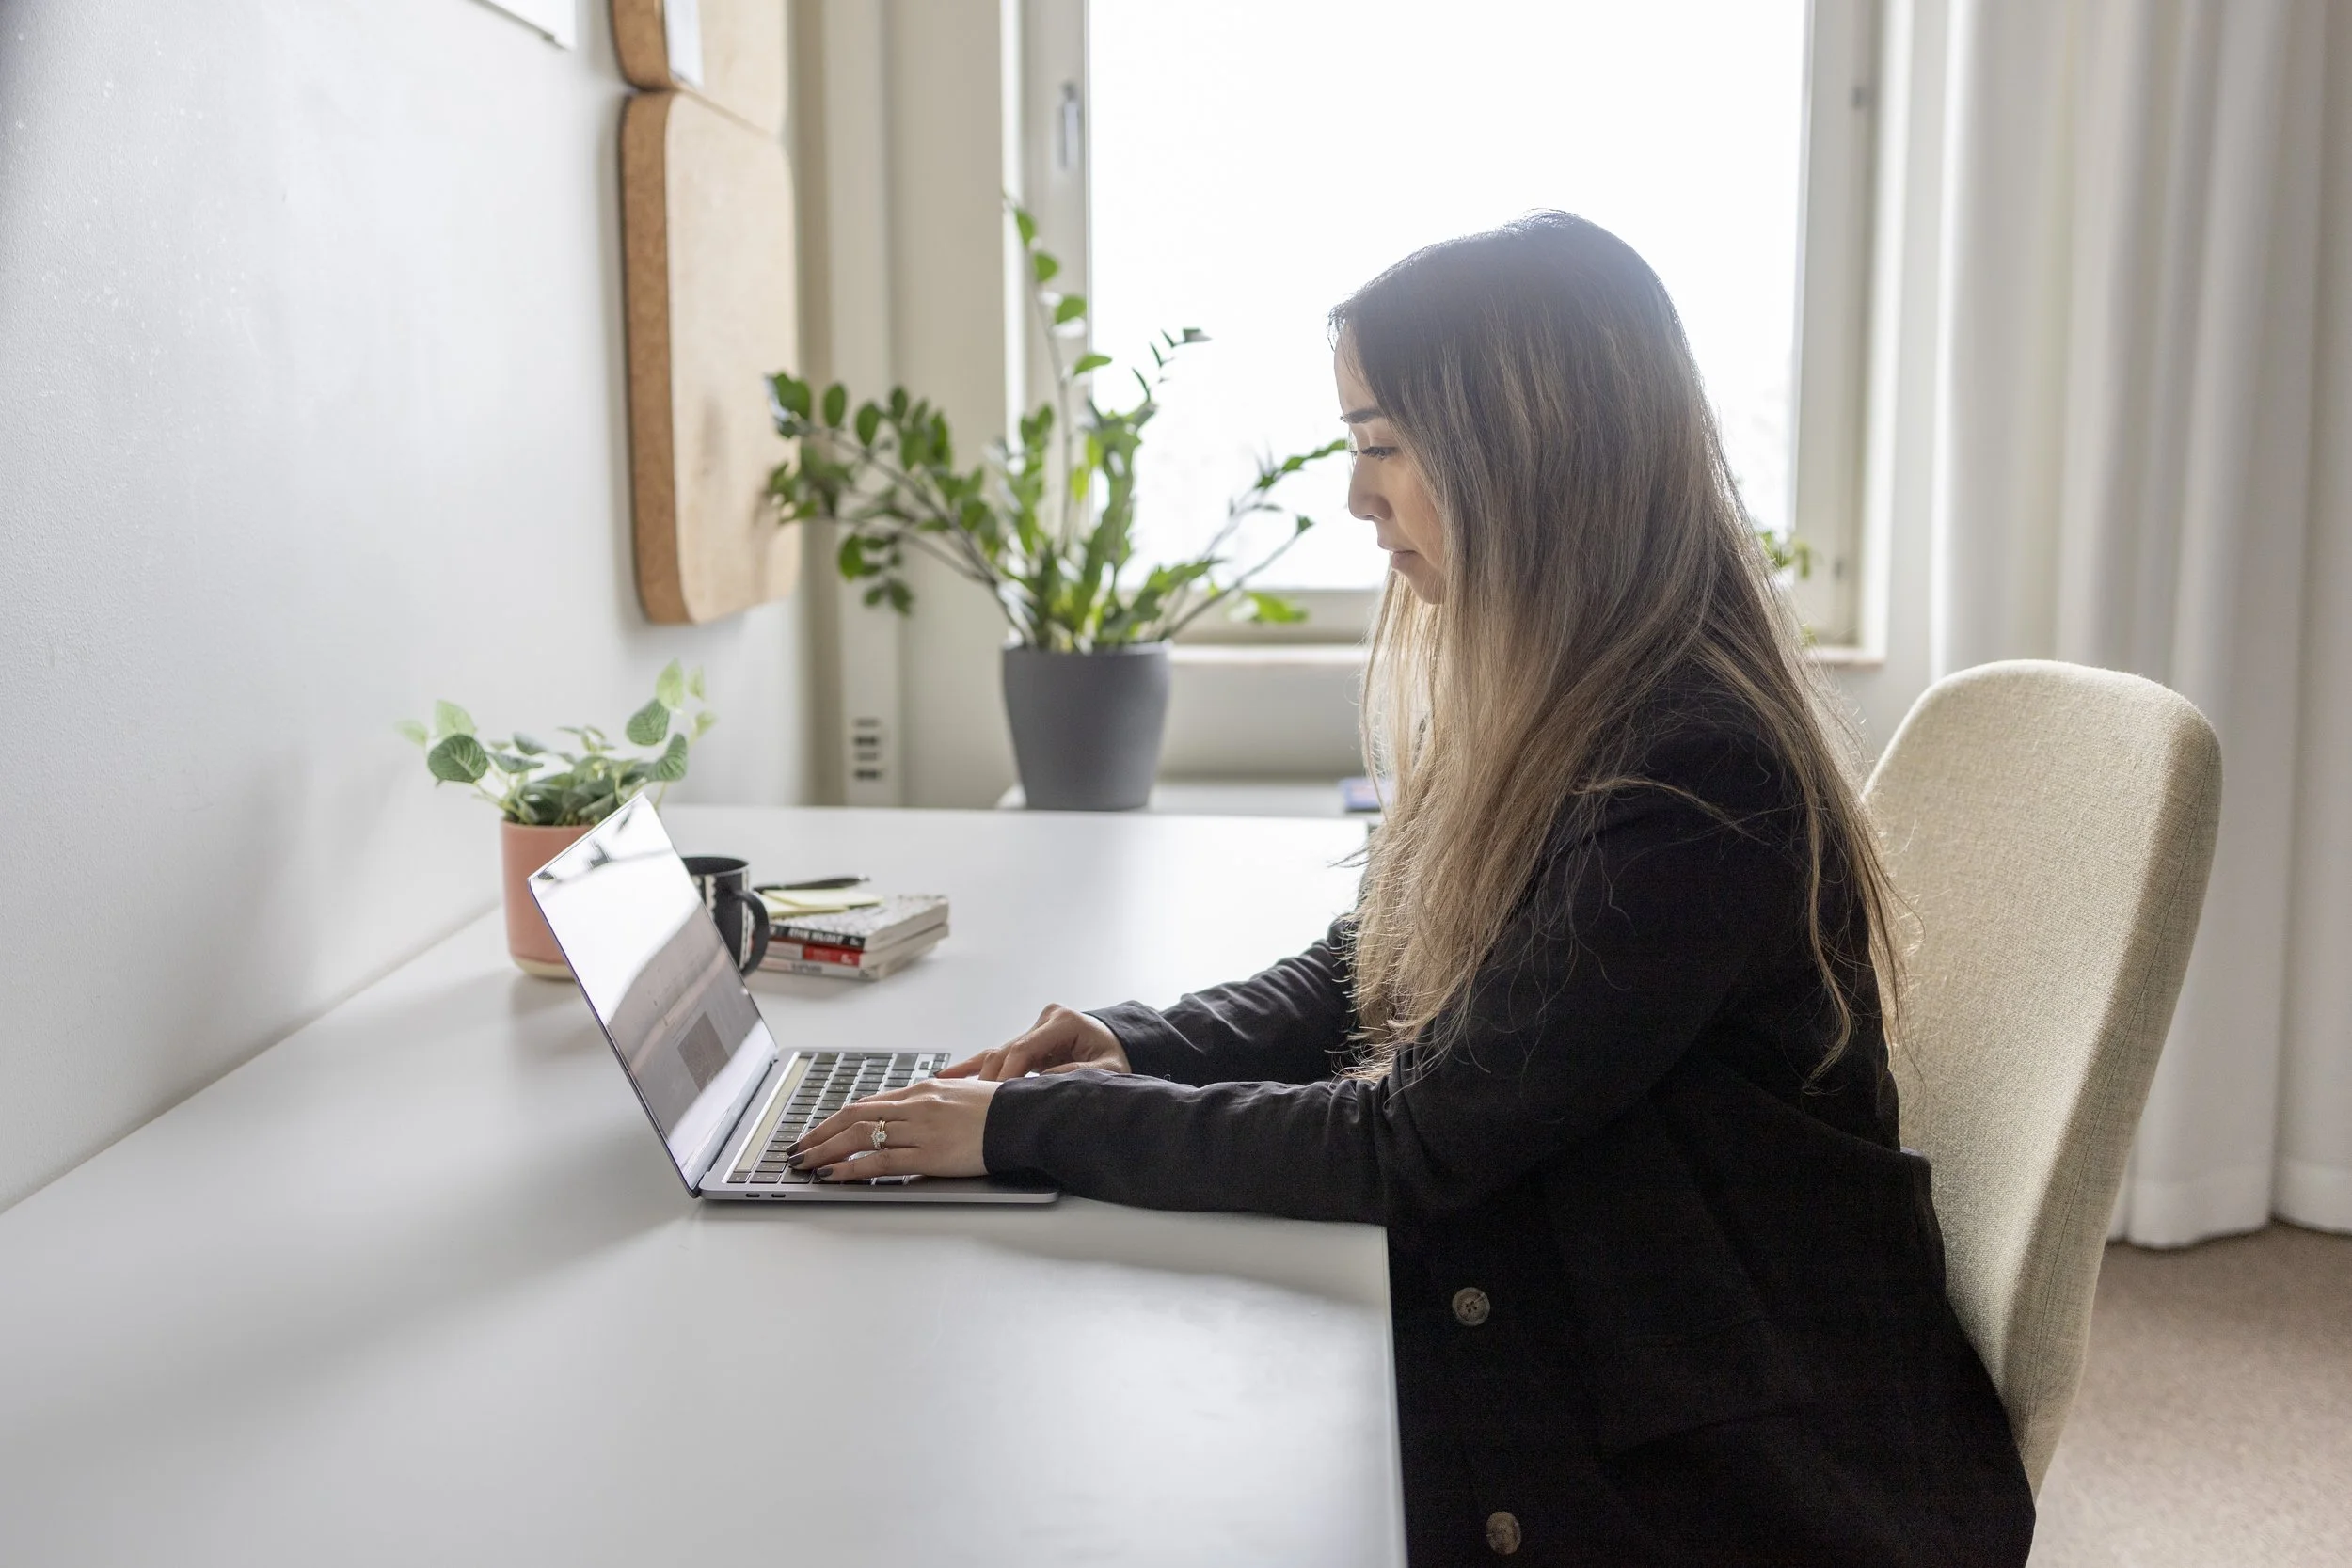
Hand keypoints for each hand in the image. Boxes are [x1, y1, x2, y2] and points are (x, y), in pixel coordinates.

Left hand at [786, 1077, 997, 1181]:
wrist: (1024, 1119)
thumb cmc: (1000, 1109)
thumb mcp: (961, 1095)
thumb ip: (933, 1104)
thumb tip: (912, 1113)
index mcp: (923, 1091)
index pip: (867, 1104)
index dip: (836, 1119)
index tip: (817, 1132)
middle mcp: (916, 1105)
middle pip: (854, 1117)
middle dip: (820, 1135)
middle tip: (798, 1149)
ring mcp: (920, 1130)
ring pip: (859, 1137)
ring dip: (825, 1151)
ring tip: (804, 1164)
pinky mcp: (929, 1155)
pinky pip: (880, 1161)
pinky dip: (851, 1167)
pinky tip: (832, 1174)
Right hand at [939, 1003, 1130, 1080]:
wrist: (1117, 1046)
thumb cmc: (1114, 1057)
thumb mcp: (1108, 1070)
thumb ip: (1079, 1074)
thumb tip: (1046, 1085)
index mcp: (1063, 1022)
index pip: (1025, 1048)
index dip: (1008, 1074)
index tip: (997, 1098)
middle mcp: (1044, 1021)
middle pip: (1007, 1051)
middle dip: (991, 1080)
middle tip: (975, 1107)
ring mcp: (1033, 1030)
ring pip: (998, 1054)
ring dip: (979, 1077)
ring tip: (952, 1094)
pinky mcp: (1027, 1042)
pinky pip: (996, 1055)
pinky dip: (973, 1067)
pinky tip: (948, 1076)